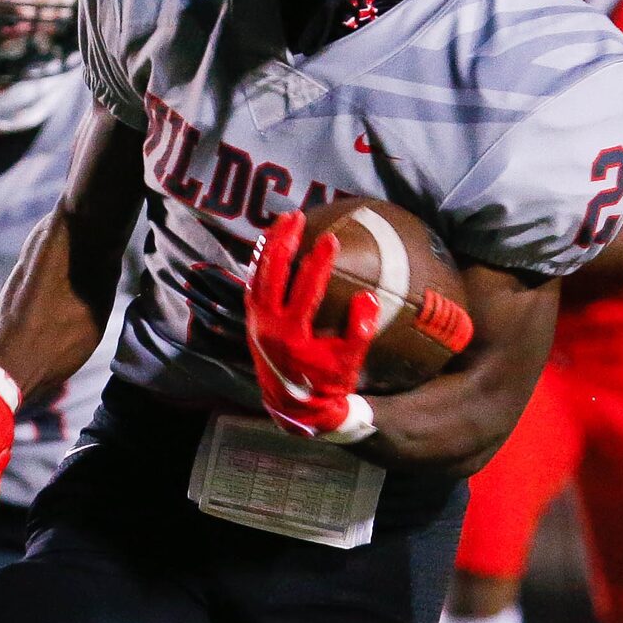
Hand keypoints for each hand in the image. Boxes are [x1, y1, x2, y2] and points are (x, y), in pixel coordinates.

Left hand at [240, 211, 377, 443]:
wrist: (295, 406)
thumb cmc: (327, 383)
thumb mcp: (350, 361)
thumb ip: (361, 330)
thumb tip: (370, 297)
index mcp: (292, 334)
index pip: (305, 289)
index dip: (318, 263)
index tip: (331, 240)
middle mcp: (268, 325)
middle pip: (272, 274)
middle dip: (284, 242)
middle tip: (297, 215)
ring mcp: (256, 322)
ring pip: (258, 275)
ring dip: (270, 247)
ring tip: (282, 221)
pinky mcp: (252, 321)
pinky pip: (253, 284)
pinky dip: (260, 263)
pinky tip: (270, 246)